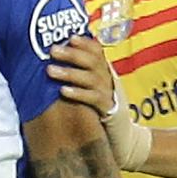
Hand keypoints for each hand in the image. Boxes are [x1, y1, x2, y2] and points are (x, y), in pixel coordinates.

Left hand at [49, 37, 150, 170]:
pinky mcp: (109, 111)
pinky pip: (93, 99)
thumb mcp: (93, 91)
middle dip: (72, 54)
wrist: (126, 140)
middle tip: (52, 50)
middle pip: (93, 61)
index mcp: (106, 73)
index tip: (70, 37)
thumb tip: (55, 63)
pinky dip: (78, 93)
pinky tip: (63, 91)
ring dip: (69, 72)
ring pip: (91, 78)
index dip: (85, 43)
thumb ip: (81, 77)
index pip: (98, 51)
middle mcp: (110, 80)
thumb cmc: (102, 114)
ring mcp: (111, 95)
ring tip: (50, 70)